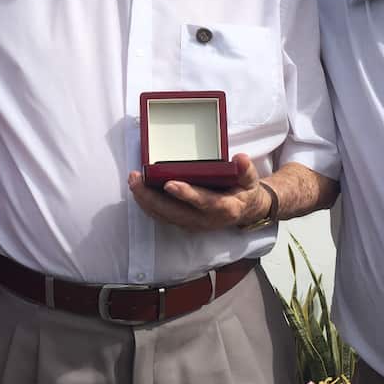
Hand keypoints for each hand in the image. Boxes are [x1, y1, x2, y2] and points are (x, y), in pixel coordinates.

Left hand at [129, 154, 270, 230]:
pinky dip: (148, 205)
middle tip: (137, 180)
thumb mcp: (251, 180)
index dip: (187, 194)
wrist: (245, 211)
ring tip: (133, 182)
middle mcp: (206, 220)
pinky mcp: (184, 223)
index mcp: (224, 208)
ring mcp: (193, 224)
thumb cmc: (244, 191)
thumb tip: (240, 159)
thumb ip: (246, 170)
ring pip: (165, 216)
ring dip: (146, 201)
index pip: (204, 202)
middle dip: (153, 198)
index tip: (170, 183)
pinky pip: (163, 217)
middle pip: (175, 212)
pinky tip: (137, 191)